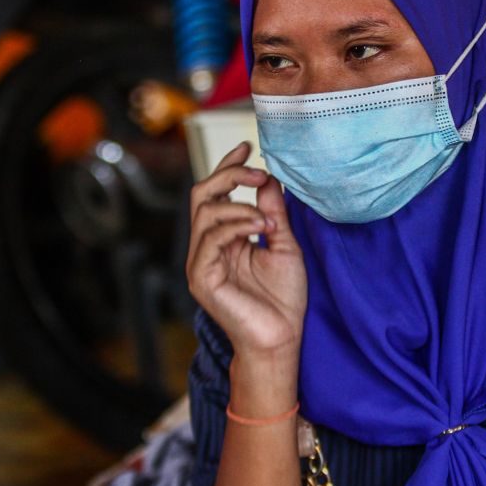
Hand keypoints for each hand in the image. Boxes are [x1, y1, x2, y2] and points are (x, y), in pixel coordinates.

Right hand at [187, 142, 307, 358]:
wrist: (282, 339)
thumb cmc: (284, 299)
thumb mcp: (284, 245)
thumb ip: (274, 212)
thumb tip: (270, 179)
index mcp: (224, 238)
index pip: (217, 193)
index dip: (228, 167)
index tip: (248, 147)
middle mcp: (207, 247)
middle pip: (202, 195)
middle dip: (229, 177)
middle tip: (258, 175)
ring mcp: (201, 262)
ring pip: (204, 213)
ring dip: (239, 206)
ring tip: (266, 218)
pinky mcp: (201, 278)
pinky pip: (210, 239)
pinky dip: (236, 225)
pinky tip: (260, 228)